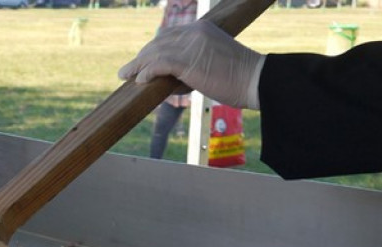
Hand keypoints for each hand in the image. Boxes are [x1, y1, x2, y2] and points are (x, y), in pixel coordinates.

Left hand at [118, 20, 264, 109]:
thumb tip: (170, 82)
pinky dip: (146, 72)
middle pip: (159, 42)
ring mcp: (191, 44)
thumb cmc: (238, 79)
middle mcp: (195, 32)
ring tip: (125, 75)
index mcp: (202, 29)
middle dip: (141, 57)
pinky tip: (139, 80)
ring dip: (137, 65)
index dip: (153, 48)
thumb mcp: (212, 64)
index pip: (170, 35)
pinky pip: (159, 64)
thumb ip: (191, 67)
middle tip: (127, 70)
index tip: (142, 60)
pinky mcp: (188, 60)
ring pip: (155, 52)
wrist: (256, 80)